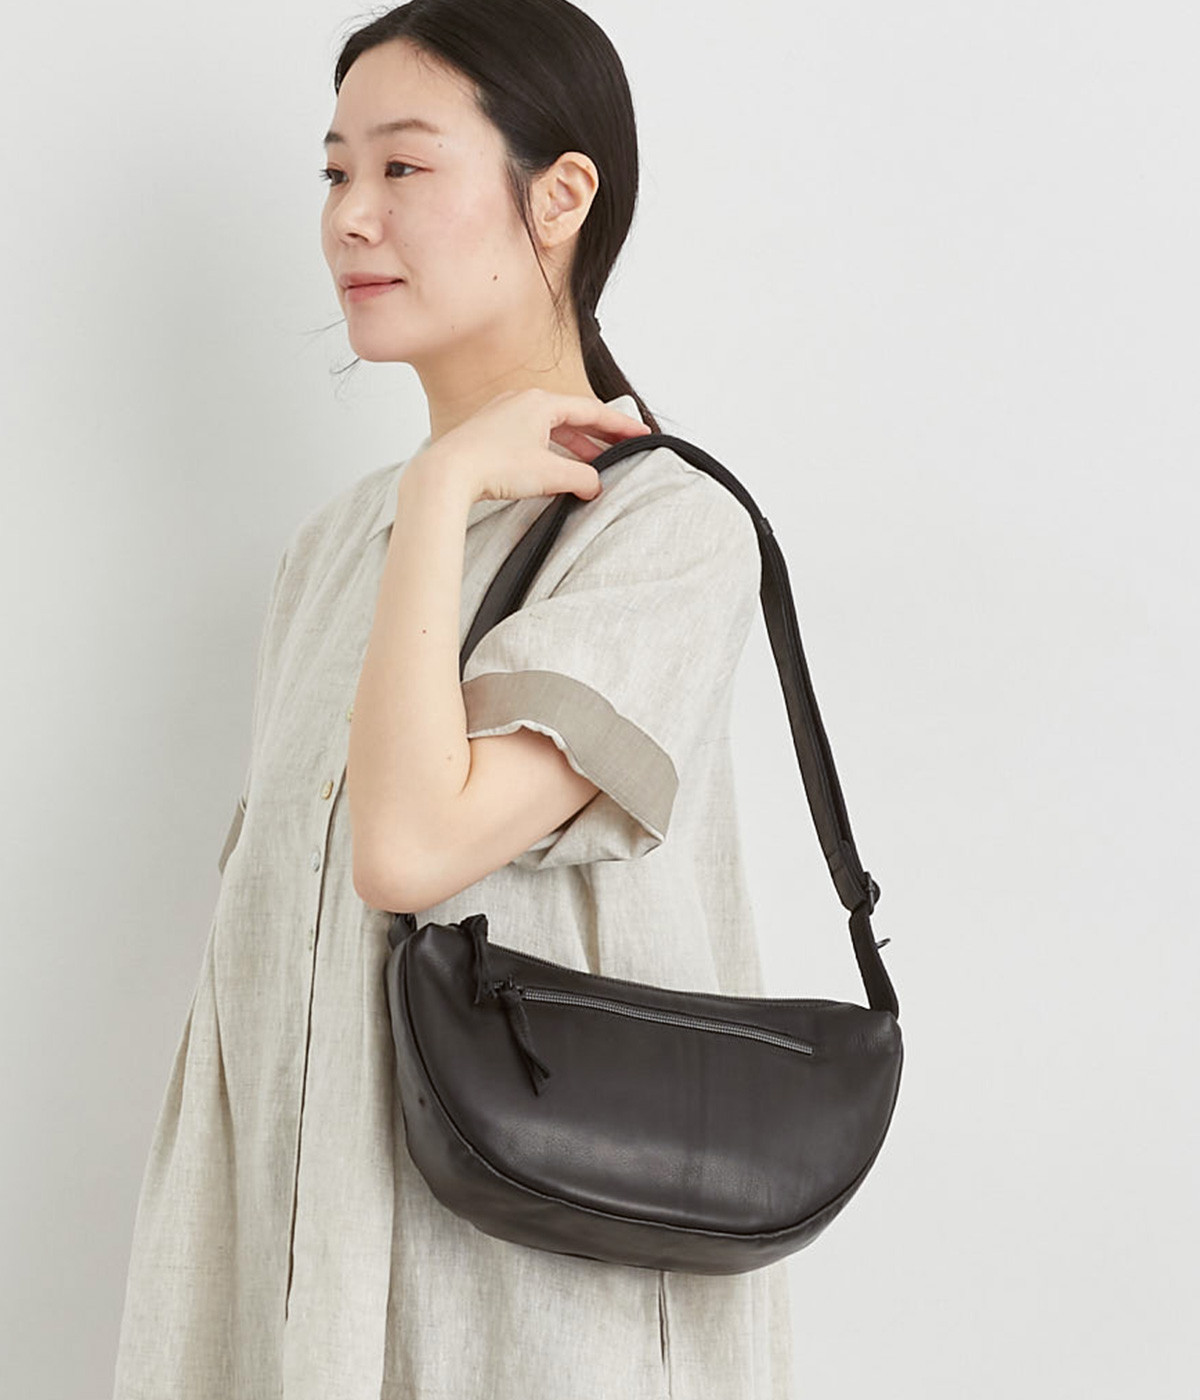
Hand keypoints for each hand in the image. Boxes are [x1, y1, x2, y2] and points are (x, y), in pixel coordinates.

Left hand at [417, 387, 652, 506]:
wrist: (446, 474)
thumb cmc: (492, 465)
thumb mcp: (550, 474)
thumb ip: (581, 478)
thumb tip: (595, 485)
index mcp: (540, 402)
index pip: (591, 411)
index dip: (619, 425)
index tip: (639, 434)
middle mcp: (521, 402)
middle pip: (571, 418)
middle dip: (598, 438)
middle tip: (620, 450)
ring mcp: (503, 417)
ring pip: (550, 430)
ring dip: (573, 448)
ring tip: (591, 468)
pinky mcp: (489, 435)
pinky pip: (531, 439)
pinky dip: (551, 453)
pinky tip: (555, 471)